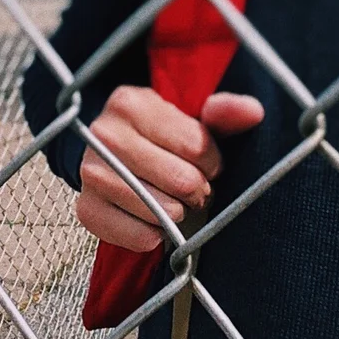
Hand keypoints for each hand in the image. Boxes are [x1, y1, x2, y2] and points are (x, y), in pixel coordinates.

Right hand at [76, 87, 264, 251]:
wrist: (115, 158)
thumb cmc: (163, 137)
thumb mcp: (194, 117)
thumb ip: (226, 113)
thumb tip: (252, 112)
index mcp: (130, 102)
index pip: (195, 145)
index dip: (212, 161)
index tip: (205, 162)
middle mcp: (103, 134)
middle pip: (181, 179)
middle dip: (198, 190)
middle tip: (193, 187)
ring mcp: (90, 172)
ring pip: (161, 210)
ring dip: (179, 213)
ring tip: (176, 202)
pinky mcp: (86, 208)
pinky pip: (138, 236)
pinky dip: (155, 236)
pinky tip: (156, 221)